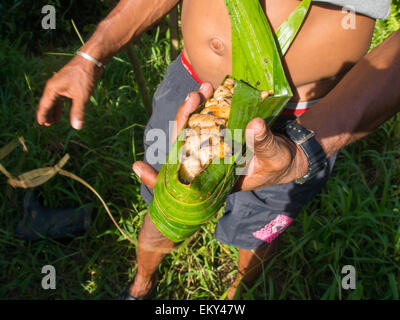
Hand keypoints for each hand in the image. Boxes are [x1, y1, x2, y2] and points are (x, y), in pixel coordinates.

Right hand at [36, 55, 102, 129]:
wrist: (91, 60)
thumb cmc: (84, 76)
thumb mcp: (81, 96)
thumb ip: (78, 112)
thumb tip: (77, 127)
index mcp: (52, 89)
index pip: (44, 106)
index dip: (43, 115)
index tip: (41, 124)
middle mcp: (54, 87)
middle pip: (48, 103)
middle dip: (48, 114)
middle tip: (47, 125)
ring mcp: (62, 85)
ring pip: (56, 101)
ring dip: (55, 111)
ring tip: (54, 121)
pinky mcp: (70, 85)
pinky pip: (63, 98)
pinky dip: (63, 105)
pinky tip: (65, 111)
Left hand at [132, 83, 308, 191]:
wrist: (289, 158)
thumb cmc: (280, 164)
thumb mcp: (274, 157)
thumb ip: (262, 143)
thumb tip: (254, 124)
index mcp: (215, 180)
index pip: (182, 182)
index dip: (159, 178)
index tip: (138, 168)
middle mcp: (209, 165)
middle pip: (183, 148)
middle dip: (183, 123)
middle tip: (192, 98)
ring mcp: (213, 149)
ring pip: (193, 132)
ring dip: (193, 110)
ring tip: (201, 90)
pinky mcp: (220, 135)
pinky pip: (206, 122)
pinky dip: (206, 107)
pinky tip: (209, 91)